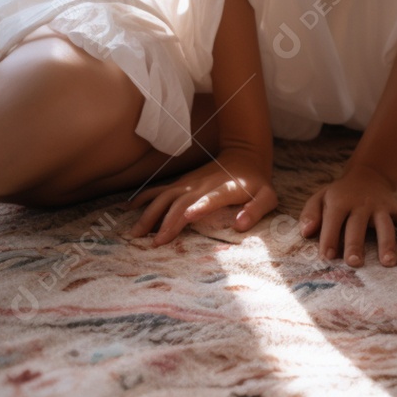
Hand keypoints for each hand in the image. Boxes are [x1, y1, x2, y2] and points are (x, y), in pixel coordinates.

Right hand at [126, 146, 276, 245]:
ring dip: (151, 213)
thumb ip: (256, 210)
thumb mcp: (268, 196)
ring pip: (166, 197)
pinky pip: (160, 190)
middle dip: (168, 221)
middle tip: (156, 243)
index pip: (211, 197)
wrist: (244, 153)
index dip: (200, 206)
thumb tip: (240, 225)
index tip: (187, 217)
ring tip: (137, 233)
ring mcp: (190, 182)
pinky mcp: (182, 182)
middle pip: (182, 202)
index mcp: (226, 189)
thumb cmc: (257, 182)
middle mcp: (204, 185)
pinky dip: (143, 198)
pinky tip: (128, 209)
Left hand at [299, 163, 396, 266]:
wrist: (366, 175)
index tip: (327, 257)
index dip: (330, 238)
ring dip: (387, 242)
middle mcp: (361, 203)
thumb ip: (310, 214)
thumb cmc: (339, 196)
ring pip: (386, 223)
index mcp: (340, 201)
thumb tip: (306, 232)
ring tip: (388, 262)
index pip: (333, 220)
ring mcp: (381, 205)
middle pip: (358, 224)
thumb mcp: (320, 198)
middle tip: (354, 263)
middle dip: (356, 243)